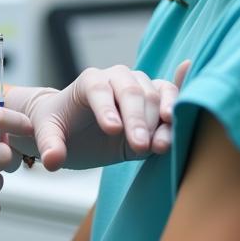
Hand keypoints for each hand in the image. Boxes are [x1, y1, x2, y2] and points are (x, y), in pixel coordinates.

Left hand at [4, 60, 190, 171]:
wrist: (73, 126)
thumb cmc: (59, 125)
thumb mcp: (47, 134)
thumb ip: (50, 145)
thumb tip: (52, 161)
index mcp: (90, 81)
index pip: (99, 89)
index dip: (106, 108)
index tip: (111, 130)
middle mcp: (117, 79)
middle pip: (132, 91)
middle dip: (137, 118)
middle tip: (139, 145)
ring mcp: (139, 89)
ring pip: (156, 95)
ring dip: (162, 119)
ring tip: (161, 146)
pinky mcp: (155, 105)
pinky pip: (171, 97)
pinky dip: (180, 102)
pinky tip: (192, 105)